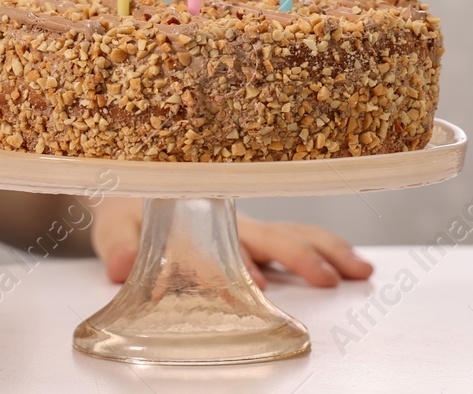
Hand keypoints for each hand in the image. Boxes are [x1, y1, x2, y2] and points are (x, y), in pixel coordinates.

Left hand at [90, 197, 373, 288]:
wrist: (130, 190)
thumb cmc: (125, 211)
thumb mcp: (112, 229)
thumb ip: (118, 248)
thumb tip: (122, 266)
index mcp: (198, 219)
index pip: (222, 244)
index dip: (239, 262)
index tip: (258, 282)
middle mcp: (230, 222)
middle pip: (272, 236)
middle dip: (300, 256)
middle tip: (328, 280)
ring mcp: (247, 228)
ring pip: (295, 233)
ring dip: (327, 251)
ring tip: (360, 270)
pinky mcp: (255, 235)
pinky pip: (297, 236)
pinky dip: (326, 247)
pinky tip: (351, 261)